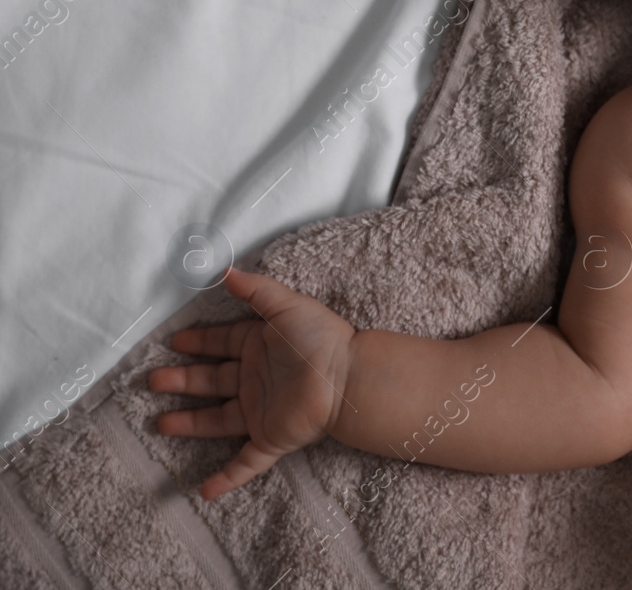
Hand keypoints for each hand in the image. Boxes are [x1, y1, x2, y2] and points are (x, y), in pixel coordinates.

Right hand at [148, 267, 355, 499]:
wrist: (348, 378)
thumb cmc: (320, 338)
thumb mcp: (286, 305)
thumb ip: (256, 290)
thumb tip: (224, 271)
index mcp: (260, 347)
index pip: (221, 344)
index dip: (198, 342)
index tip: (171, 341)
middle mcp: (257, 380)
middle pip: (212, 381)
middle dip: (182, 381)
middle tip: (151, 381)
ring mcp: (262, 412)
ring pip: (217, 421)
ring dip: (189, 423)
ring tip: (160, 423)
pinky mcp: (271, 439)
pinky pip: (245, 463)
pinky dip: (226, 478)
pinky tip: (203, 491)